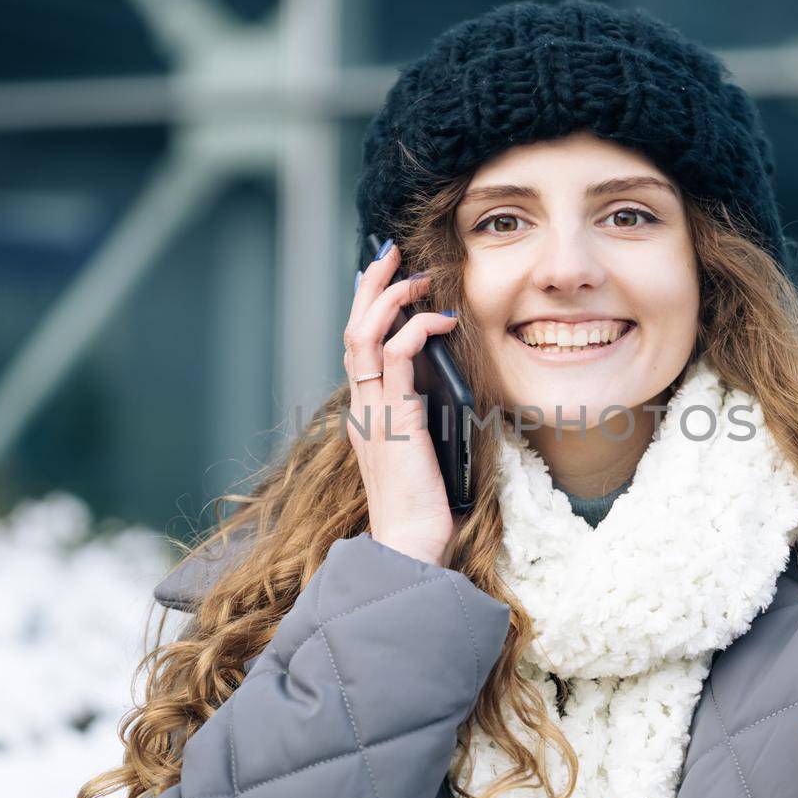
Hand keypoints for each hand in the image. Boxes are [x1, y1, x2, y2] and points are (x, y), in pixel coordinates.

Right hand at [343, 239, 460, 566]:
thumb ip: (423, 415)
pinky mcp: (394, 418)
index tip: (390, 280)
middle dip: (371, 285)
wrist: (411, 544)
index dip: (370, 308)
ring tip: (418, 276)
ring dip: (390, 296)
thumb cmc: (424, 507)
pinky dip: (416, 328)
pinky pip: (395, 356)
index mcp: (367, 414)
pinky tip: (441, 320)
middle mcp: (362, 408)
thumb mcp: (423, 449)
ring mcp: (373, 412)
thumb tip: (444, 381)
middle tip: (391, 253)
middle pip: (352, 330)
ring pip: (364, 333)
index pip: (359, 348)